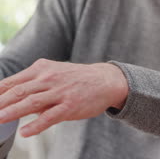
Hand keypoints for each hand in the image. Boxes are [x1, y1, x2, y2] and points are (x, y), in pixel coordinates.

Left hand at [0, 59, 127, 136]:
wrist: (106, 80)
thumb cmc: (78, 78)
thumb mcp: (55, 72)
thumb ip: (35, 84)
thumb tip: (14, 100)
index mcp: (42, 69)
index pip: (11, 82)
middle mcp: (49, 78)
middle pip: (18, 92)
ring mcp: (60, 92)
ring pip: (31, 103)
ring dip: (12, 112)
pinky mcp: (70, 106)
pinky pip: (50, 116)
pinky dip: (36, 125)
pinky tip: (26, 132)